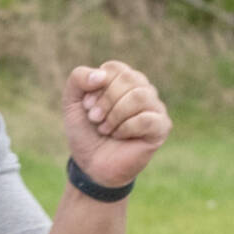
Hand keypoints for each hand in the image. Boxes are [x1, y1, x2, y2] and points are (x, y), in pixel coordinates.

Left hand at [63, 60, 170, 191]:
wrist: (92, 165)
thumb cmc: (85, 132)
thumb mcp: (71, 102)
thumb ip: (78, 78)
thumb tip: (101, 74)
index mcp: (123, 80)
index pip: (114, 69)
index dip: (96, 87)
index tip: (87, 106)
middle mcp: (143, 89)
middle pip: (129, 79)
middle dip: (106, 101)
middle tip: (95, 119)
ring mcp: (155, 107)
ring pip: (140, 96)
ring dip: (115, 115)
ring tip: (105, 129)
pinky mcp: (162, 127)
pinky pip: (147, 119)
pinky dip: (126, 128)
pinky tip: (119, 136)